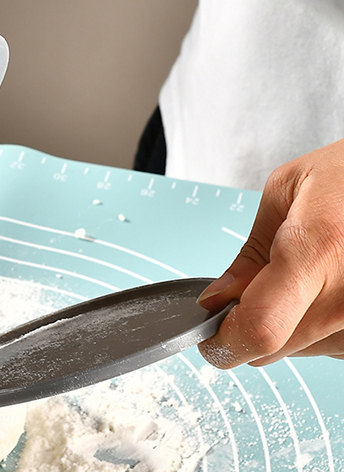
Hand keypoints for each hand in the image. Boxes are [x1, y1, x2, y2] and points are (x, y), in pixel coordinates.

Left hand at [197, 138, 343, 366]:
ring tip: (297, 274)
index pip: (260, 327)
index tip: (207, 333)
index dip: (224, 341)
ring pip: (300, 349)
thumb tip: (218, 297)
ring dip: (281, 324)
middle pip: (276, 347)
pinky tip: (321, 286)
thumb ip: (252, 250)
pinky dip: (312, 324)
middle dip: (245, 326)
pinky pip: (330, 343)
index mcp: (317, 249)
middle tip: (244, 291)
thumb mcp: (287, 189)